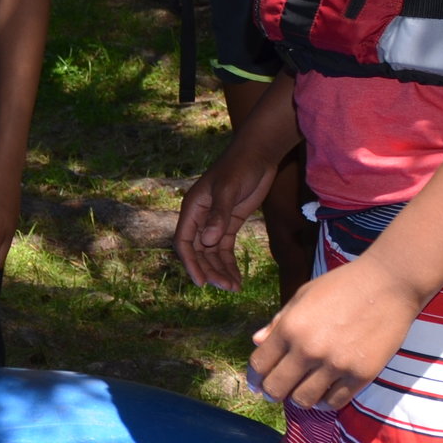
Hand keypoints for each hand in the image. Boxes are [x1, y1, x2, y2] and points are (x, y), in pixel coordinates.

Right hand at [175, 142, 281, 290]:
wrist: (258, 154)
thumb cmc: (239, 167)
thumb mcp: (228, 190)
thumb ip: (219, 215)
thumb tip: (208, 242)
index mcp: (192, 208)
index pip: (184, 242)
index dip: (190, 263)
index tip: (201, 281)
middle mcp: (200, 217)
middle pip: (199, 252)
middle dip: (210, 270)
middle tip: (226, 287)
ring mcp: (215, 221)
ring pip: (212, 253)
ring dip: (221, 270)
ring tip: (234, 288)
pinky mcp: (230, 222)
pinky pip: (225, 248)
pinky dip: (229, 263)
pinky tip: (237, 277)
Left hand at [247, 254, 420, 410]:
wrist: (389, 283)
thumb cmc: (342, 285)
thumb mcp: (303, 295)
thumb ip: (279, 321)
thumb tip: (257, 342)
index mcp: (290, 327)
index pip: (259, 365)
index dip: (254, 378)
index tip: (256, 382)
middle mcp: (308, 349)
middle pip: (276, 389)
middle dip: (271, 393)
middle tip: (275, 392)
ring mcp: (336, 365)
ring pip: (303, 401)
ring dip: (298, 399)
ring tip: (301, 392)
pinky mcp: (361, 375)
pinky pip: (334, 402)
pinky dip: (325, 401)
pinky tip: (324, 392)